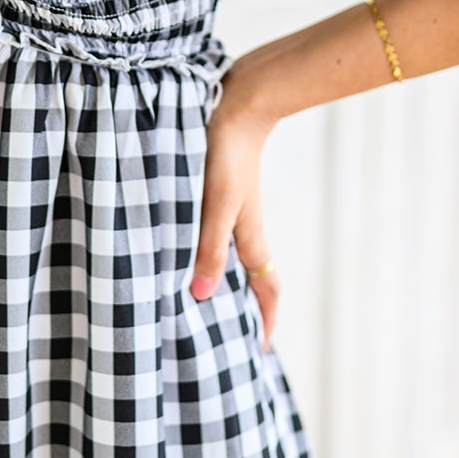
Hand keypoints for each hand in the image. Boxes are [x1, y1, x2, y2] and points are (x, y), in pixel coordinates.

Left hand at [189, 68, 279, 350]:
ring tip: (210, 305)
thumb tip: (201, 295)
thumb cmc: (227, 155)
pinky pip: (223, 237)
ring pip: (238, 258)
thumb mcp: (215, 205)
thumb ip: (208, 248)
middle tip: (233, 338)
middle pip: (254, 278)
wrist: (238, 105)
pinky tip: (192, 254)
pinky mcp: (223, 195)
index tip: (259, 351)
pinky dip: (215, 256)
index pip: (266, 288)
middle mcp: (247, 229)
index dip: (265, 320)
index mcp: (250, 237)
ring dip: (230, 283)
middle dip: (249, 310)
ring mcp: (237, 212)